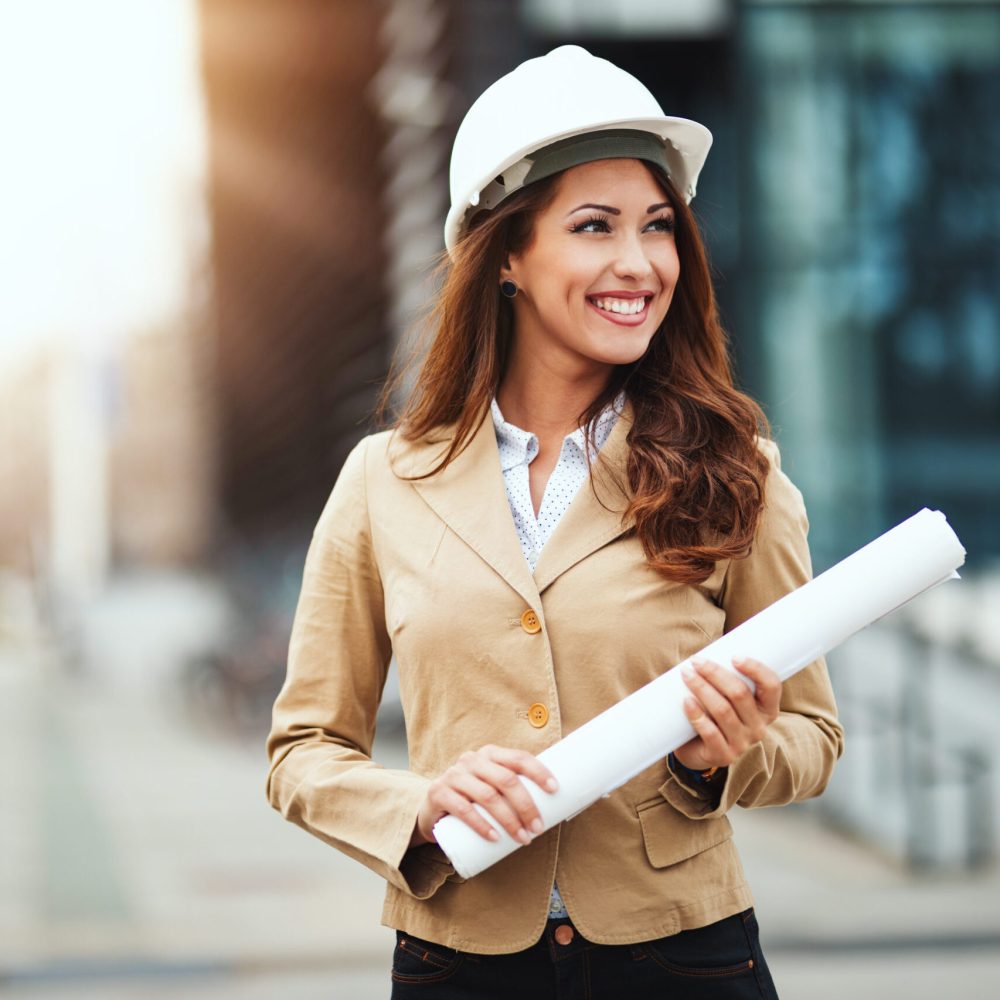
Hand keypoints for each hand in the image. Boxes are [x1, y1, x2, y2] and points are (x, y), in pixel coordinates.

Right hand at [410, 745, 558, 847]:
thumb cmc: (472, 799)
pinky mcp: (439, 793)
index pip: (518, 757)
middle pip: (505, 779)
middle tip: (538, 828)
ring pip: (487, 796)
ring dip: (509, 820)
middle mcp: (471, 760)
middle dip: (526, 805)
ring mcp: (454, 775)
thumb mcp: (491, 787)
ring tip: (523, 838)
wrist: (432, 808)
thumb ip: (513, 790)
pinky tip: (495, 838)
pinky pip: (462, 808)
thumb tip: (556, 806)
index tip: (555, 789)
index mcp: (490, 754)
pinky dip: (481, 825)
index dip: (538, 771)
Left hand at [673, 657, 780, 771]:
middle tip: (696, 661)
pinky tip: (686, 701)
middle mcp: (759, 727)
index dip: (756, 669)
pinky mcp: (723, 755)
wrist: (699, 750)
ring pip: (722, 710)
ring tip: (686, 675)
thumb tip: (708, 651)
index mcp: (767, 709)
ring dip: (702, 688)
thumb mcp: (727, 697)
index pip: (772, 686)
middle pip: (739, 694)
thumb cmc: (714, 714)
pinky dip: (696, 714)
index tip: (734, 656)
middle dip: (715, 673)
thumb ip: (726, 678)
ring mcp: (742, 744)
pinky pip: (710, 732)